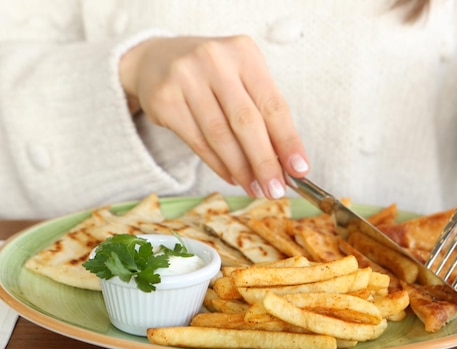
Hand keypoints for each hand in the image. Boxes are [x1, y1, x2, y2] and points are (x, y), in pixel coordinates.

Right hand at [118, 35, 309, 197]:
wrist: (156, 61)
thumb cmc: (211, 76)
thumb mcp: (240, 79)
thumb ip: (263, 114)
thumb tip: (286, 163)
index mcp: (244, 52)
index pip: (272, 104)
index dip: (288, 140)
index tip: (300, 169)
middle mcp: (214, 60)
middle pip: (246, 121)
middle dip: (265, 161)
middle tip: (276, 189)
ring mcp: (186, 78)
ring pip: (220, 136)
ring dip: (242, 169)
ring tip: (255, 188)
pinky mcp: (165, 100)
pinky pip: (198, 142)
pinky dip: (218, 165)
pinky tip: (232, 177)